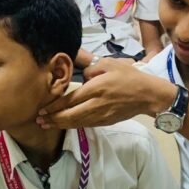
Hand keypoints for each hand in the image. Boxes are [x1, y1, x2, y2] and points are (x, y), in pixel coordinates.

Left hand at [36, 59, 176, 128]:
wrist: (148, 95)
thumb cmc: (129, 77)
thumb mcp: (110, 63)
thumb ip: (91, 68)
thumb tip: (81, 76)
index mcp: (95, 88)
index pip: (70, 99)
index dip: (55, 106)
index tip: (42, 109)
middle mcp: (96, 104)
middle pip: (70, 115)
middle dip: (53, 119)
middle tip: (39, 120)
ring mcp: (101, 115)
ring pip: (76, 123)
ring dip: (60, 125)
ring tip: (47, 125)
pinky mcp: (106, 121)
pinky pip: (86, 124)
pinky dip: (73, 125)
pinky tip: (65, 125)